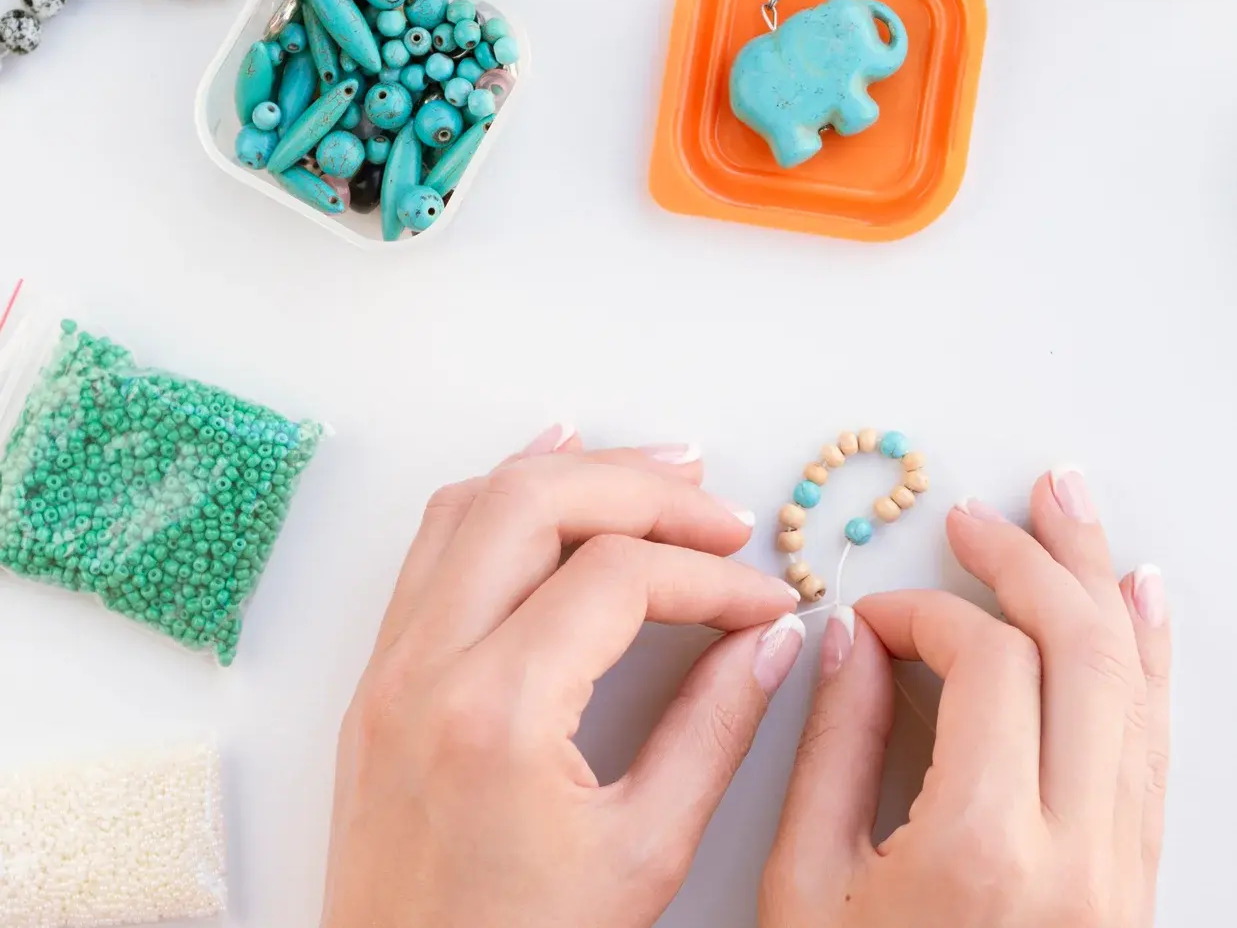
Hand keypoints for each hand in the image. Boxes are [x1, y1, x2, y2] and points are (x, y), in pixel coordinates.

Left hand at [321, 428, 805, 927]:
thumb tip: (768, 641)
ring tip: (655, 473)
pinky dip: (499, 500)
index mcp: (496, 715)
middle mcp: (426, 671)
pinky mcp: (379, 682)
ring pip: (473, 505)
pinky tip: (549, 481)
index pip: (619, 576)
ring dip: (571, 474)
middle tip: (720, 516)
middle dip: (645, 489)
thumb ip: (716, 730)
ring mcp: (389, 670)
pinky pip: (433, 548)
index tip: (765, 600)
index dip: (711, 575)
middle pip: (536, 502)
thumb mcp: (644, 853)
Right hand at [761, 468, 1171, 927]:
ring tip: (1071, 511)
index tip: (880, 612)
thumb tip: (854, 638)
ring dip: (1101, 585)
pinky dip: (1147, 663)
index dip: (929, 611)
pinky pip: (1153, 748)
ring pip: (1135, 689)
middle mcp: (1078, 857)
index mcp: (985, 854)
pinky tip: (1140, 603)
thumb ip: (833, 750)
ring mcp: (1122, 873)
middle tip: (985, 513)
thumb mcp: (807, 890)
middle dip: (1032, 562)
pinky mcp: (1136, 885)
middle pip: (1081, 653)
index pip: (986, 664)